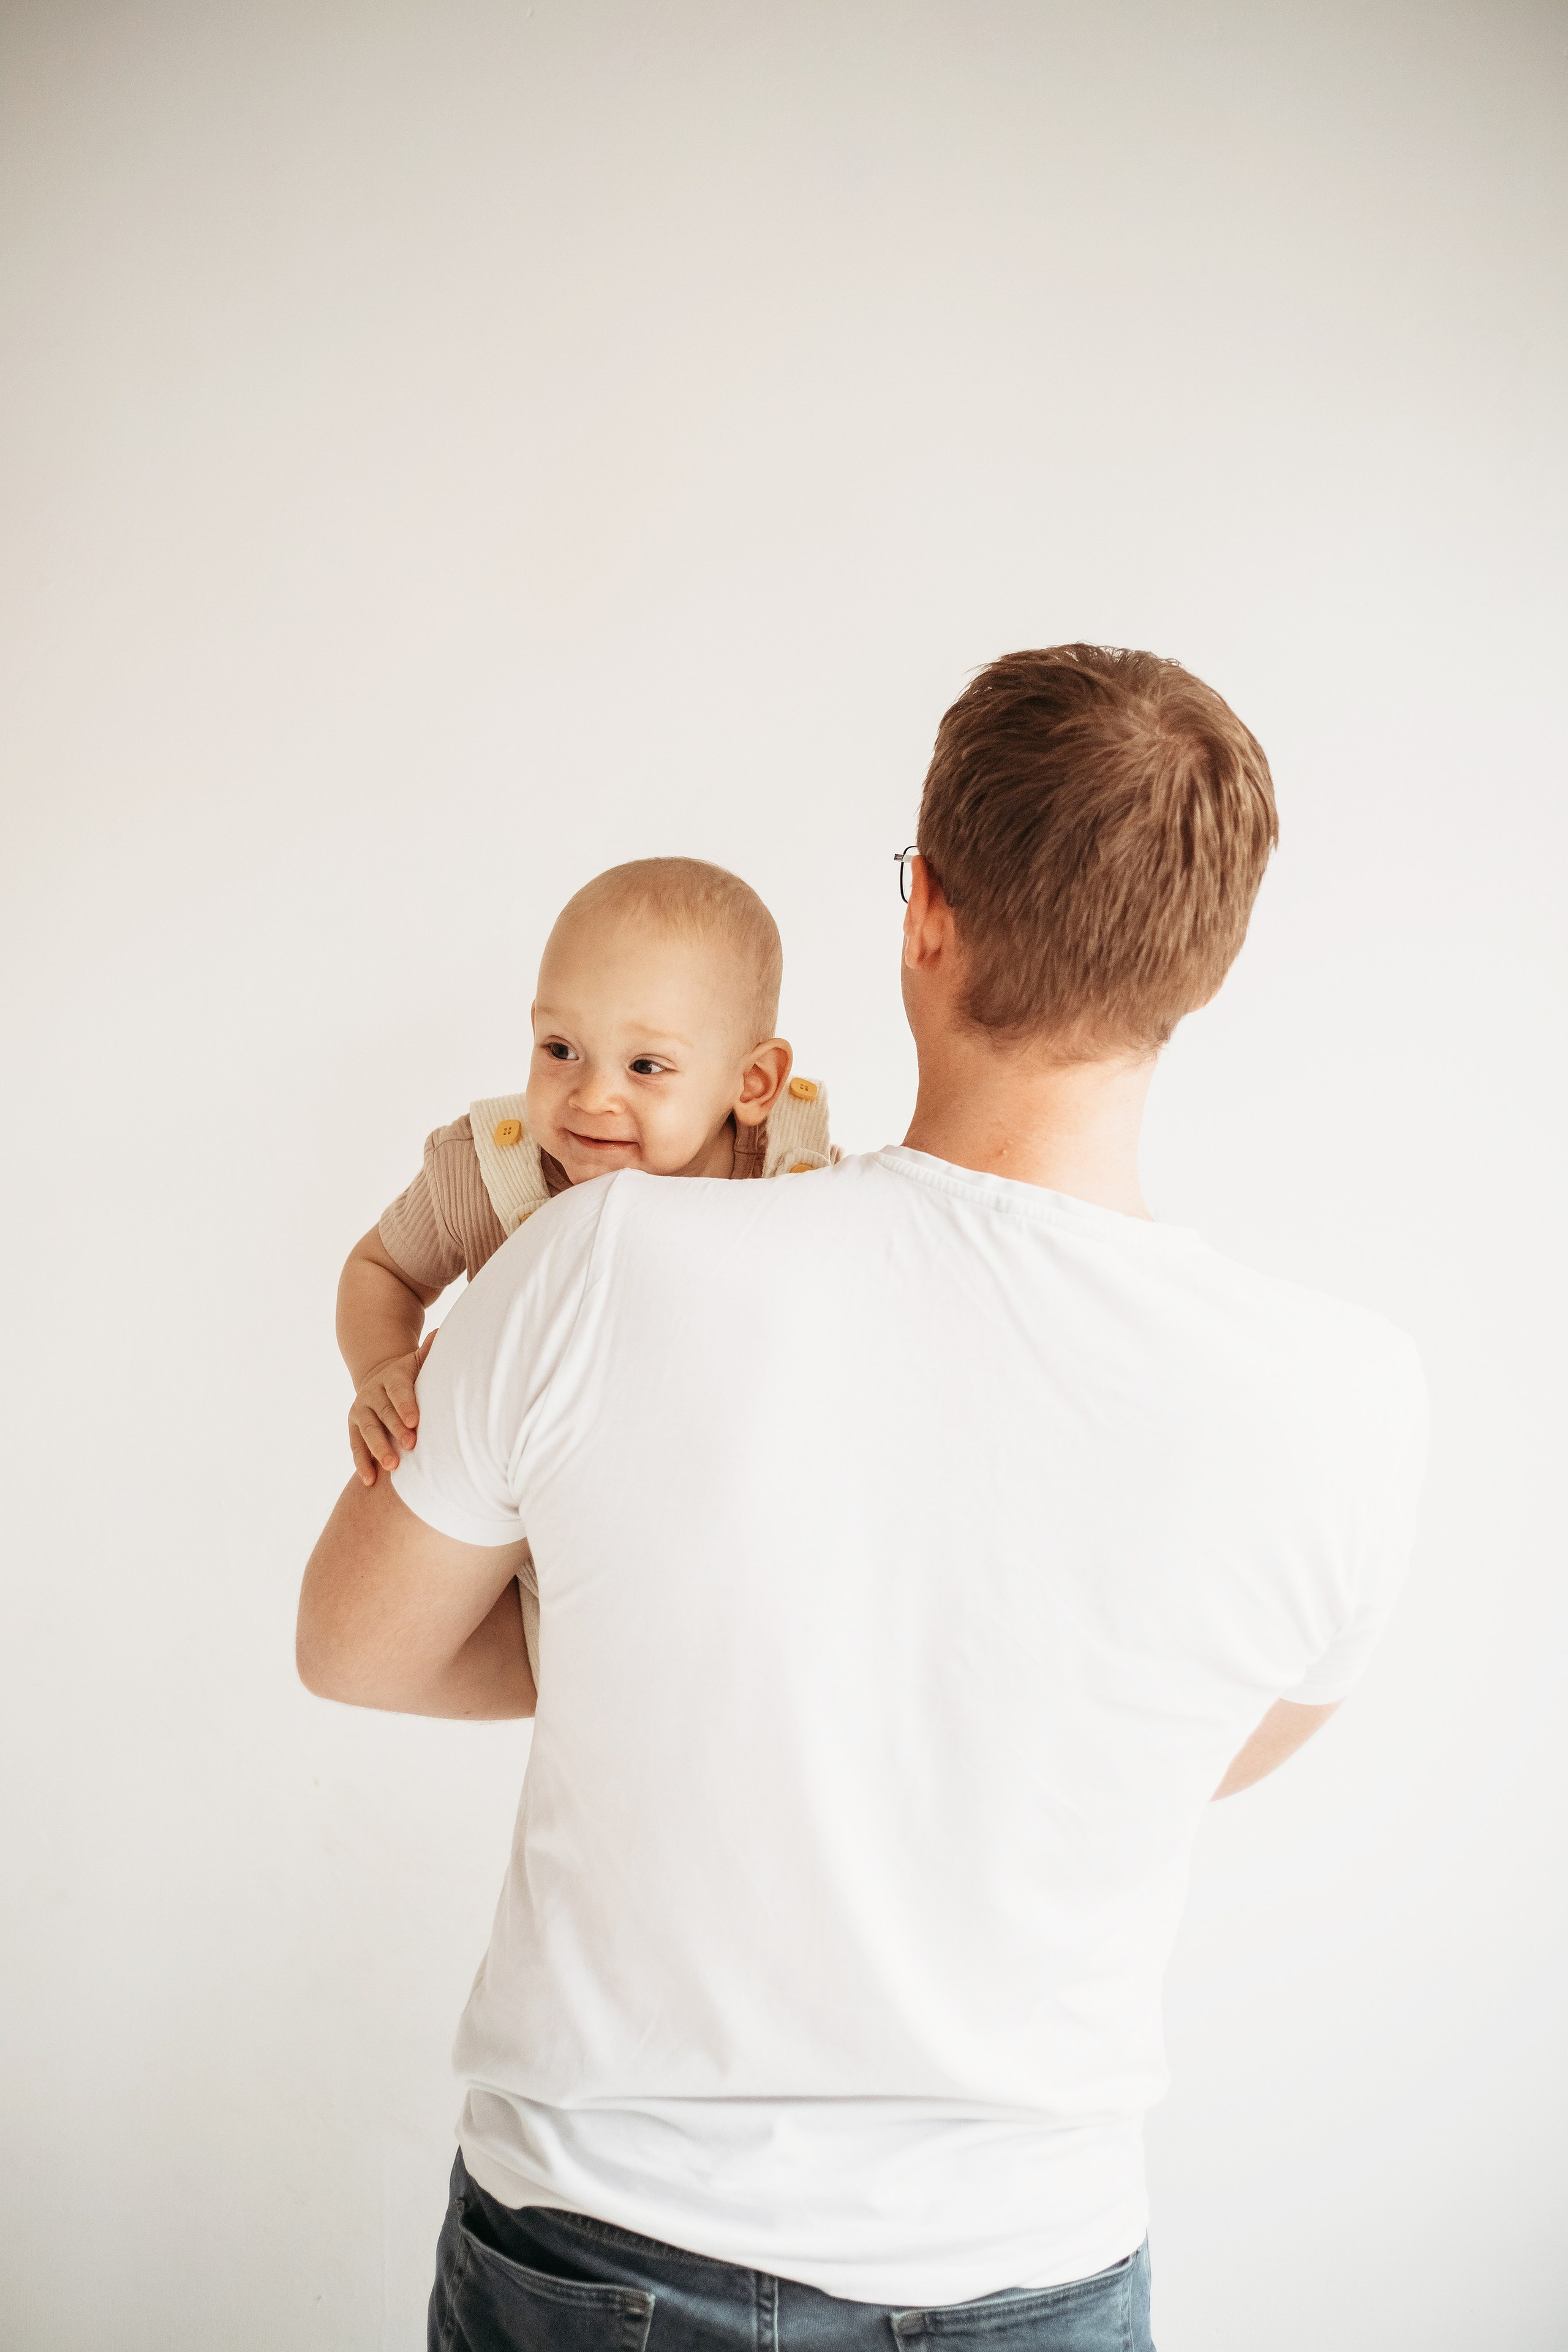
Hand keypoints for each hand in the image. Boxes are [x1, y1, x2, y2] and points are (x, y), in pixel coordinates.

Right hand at [348, 1331, 435, 1486]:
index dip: (406, 1405)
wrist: (378, 1377)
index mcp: (391, 1378)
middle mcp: (372, 1393)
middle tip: (411, 1446)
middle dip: (396, 1430)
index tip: (416, 1421)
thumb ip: (428, 1352)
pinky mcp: (353, 1427)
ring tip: (393, 1467)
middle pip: (383, 1413)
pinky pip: (356, 1446)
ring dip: (379, 1449)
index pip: (399, 1391)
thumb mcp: (417, 1361)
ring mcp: (360, 1411)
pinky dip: (362, 1463)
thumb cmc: (409, 1375)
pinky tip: (370, 1481)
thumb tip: (441, 1333)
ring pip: (367, 1432)